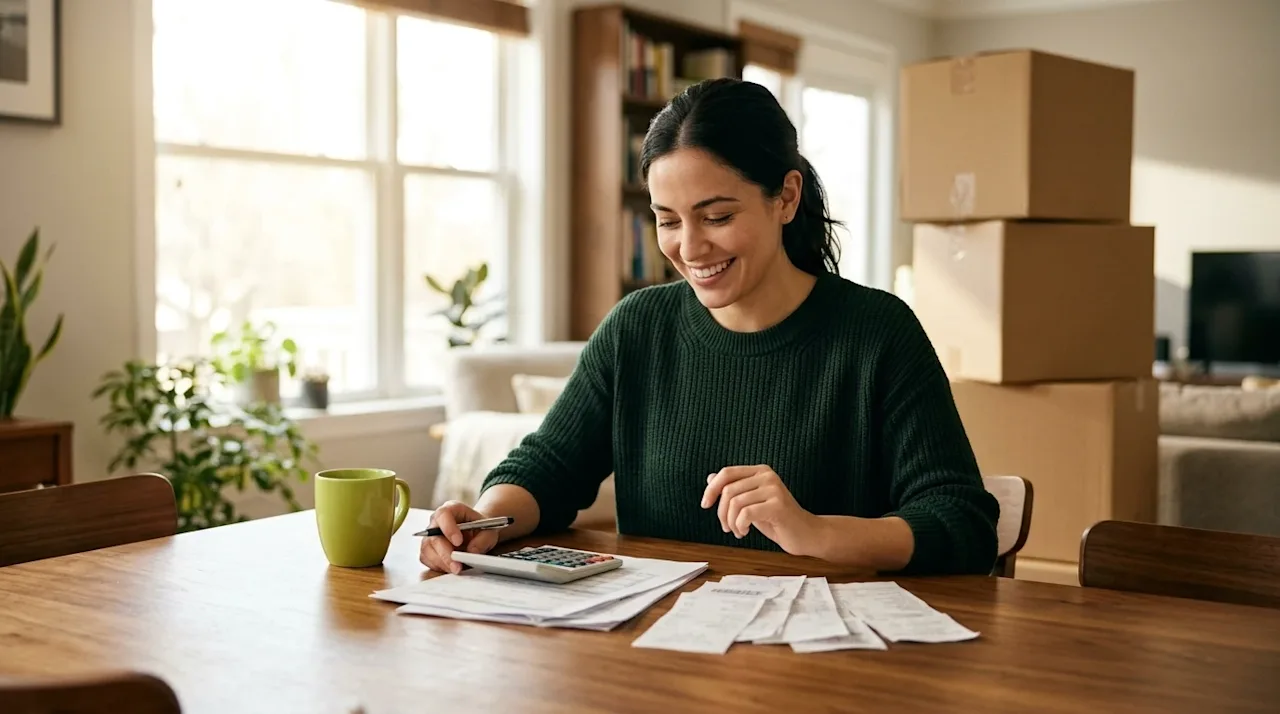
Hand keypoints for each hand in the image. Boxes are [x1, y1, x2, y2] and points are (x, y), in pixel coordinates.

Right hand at [418, 501, 500, 573]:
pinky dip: (439, 566)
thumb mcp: (489, 531)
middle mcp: (437, 521)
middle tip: (457, 565)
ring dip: (442, 562)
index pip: (443, 515)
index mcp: (451, 509)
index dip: (449, 528)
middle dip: (446, 553)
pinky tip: (451, 568)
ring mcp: (430, 536)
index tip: (458, 542)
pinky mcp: (428, 550)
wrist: (476, 534)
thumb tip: (472, 551)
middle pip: (434, 536)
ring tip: (457, 569)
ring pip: (428, 550)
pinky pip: (427, 559)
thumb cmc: (480, 529)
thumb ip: (483, 540)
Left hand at [701, 465, 823, 555]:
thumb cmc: (778, 520)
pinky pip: (746, 513)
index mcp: (760, 471)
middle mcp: (767, 475)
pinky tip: (744, 533)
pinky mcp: (778, 505)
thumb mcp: (751, 503)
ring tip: (738, 531)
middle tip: (727, 527)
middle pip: (728, 490)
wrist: (806, 534)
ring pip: (735, 503)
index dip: (712, 489)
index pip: (727, 473)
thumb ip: (734, 490)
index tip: (705, 504)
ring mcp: (774, 489)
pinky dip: (740, 526)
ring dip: (731, 522)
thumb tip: (710, 478)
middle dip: (722, 513)